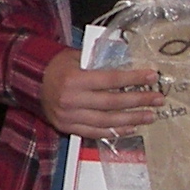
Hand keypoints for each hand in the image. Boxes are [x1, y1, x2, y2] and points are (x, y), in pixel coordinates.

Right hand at [35, 48, 159, 139]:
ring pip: (107, 121)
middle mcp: (71, 100)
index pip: (110, 80)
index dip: (133, 79)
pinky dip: (115, 130)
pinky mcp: (68, 127)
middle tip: (158, 99)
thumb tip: (130, 63)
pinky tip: (131, 127)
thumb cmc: (58, 66)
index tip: (152, 77)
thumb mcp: (78, 56)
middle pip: (112, 103)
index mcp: (74, 79)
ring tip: (150, 115)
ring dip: (132, 119)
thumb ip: (101, 61)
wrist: (31, 81)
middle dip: (139, 101)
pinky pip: (96, 132)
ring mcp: (69, 117)